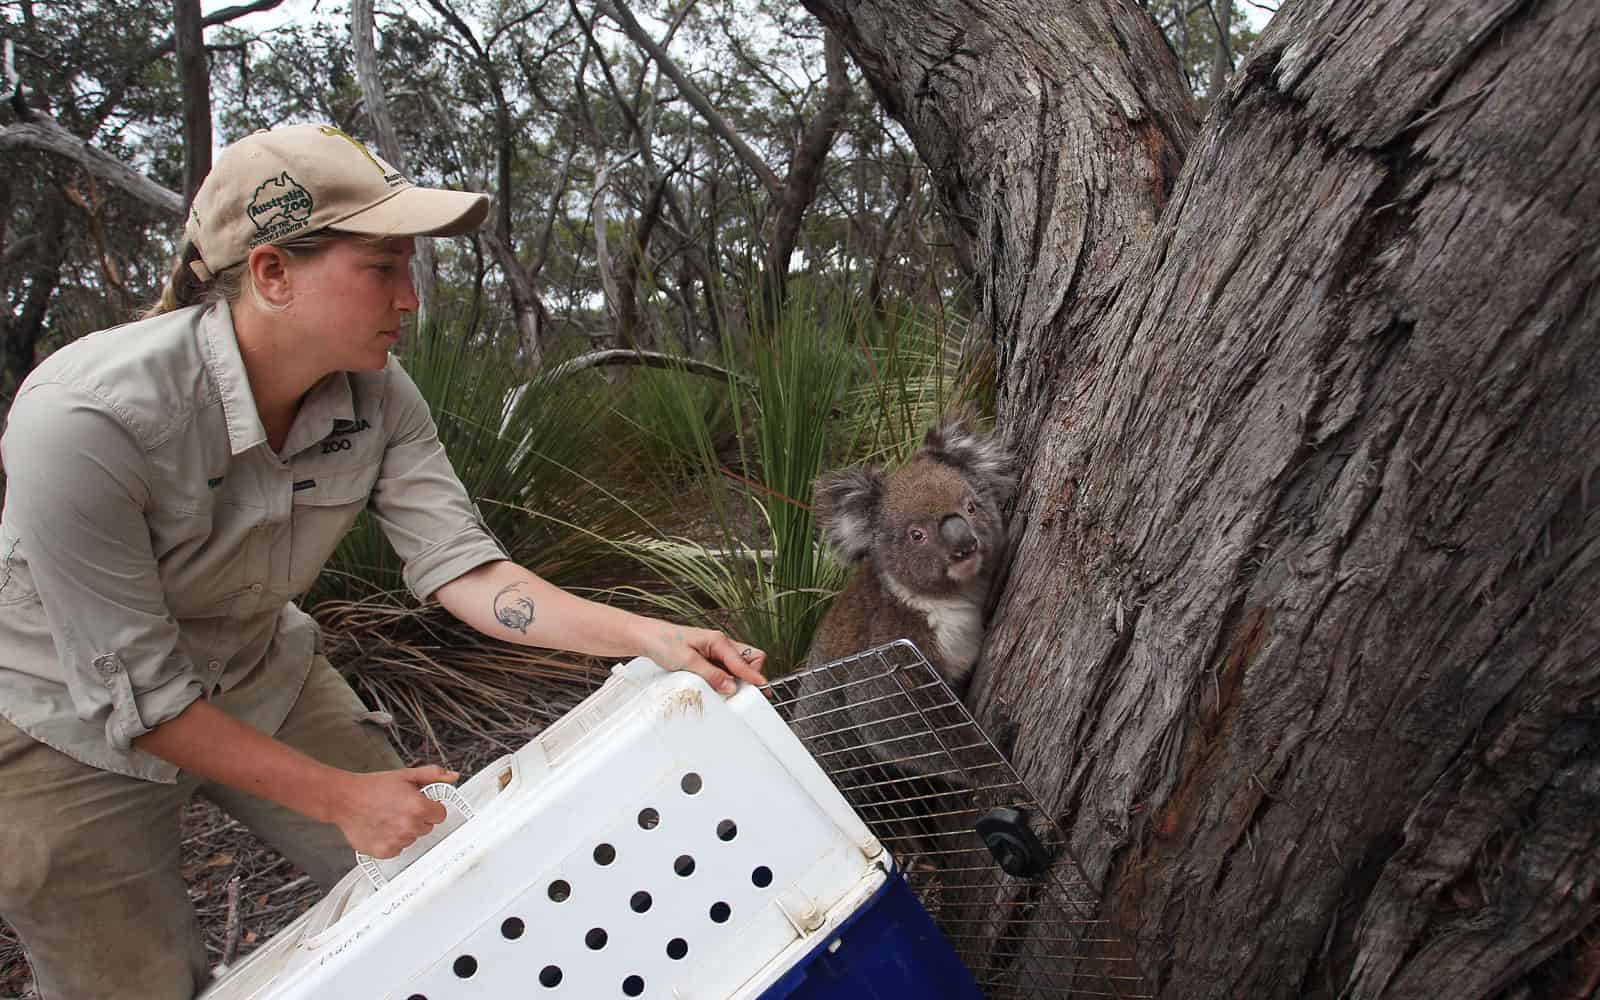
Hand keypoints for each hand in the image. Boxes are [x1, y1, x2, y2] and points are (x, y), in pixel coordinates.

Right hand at [325, 764, 457, 858]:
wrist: (344, 799)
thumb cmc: (372, 787)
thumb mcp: (406, 775)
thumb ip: (432, 775)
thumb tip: (452, 777)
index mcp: (418, 807)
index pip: (441, 814)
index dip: (431, 807)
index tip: (421, 804)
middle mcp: (409, 826)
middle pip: (427, 827)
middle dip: (418, 818)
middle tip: (400, 808)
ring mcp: (397, 841)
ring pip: (412, 838)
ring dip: (405, 830)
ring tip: (388, 816)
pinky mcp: (384, 851)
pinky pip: (398, 848)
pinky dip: (392, 840)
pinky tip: (381, 827)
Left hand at [643, 623, 767, 694]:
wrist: (646, 638)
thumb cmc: (663, 642)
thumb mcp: (686, 661)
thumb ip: (710, 674)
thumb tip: (730, 687)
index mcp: (718, 640)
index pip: (744, 660)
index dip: (753, 676)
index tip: (762, 688)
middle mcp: (720, 644)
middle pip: (750, 659)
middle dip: (749, 675)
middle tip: (740, 691)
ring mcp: (716, 651)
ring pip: (739, 665)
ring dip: (736, 678)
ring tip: (724, 690)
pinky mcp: (709, 658)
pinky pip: (726, 669)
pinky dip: (725, 679)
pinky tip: (715, 686)